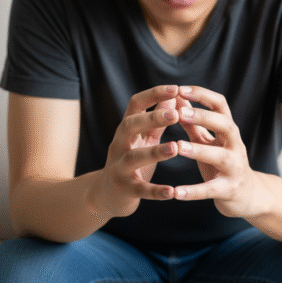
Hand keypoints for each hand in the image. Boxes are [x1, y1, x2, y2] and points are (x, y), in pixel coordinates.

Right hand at [92, 85, 179, 216]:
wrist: (106, 195)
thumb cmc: (131, 161)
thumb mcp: (143, 139)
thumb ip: (157, 120)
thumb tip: (173, 95)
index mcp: (126, 129)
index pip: (135, 104)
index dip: (154, 94)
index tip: (175, 88)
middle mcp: (119, 144)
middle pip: (130, 126)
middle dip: (152, 118)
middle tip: (175, 115)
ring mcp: (119, 168)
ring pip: (133, 157)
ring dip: (155, 152)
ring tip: (175, 148)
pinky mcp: (124, 190)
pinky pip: (140, 190)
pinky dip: (155, 191)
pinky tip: (171, 192)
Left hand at [175, 86, 256, 217]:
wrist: (249, 196)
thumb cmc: (222, 164)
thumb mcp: (208, 141)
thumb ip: (193, 122)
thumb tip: (178, 98)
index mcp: (228, 131)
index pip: (220, 105)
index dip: (202, 95)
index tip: (180, 89)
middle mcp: (235, 146)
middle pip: (225, 125)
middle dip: (204, 117)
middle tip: (180, 113)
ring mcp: (235, 168)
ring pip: (220, 156)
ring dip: (198, 150)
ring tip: (178, 147)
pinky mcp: (229, 190)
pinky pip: (211, 190)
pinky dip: (194, 191)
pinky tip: (176, 193)